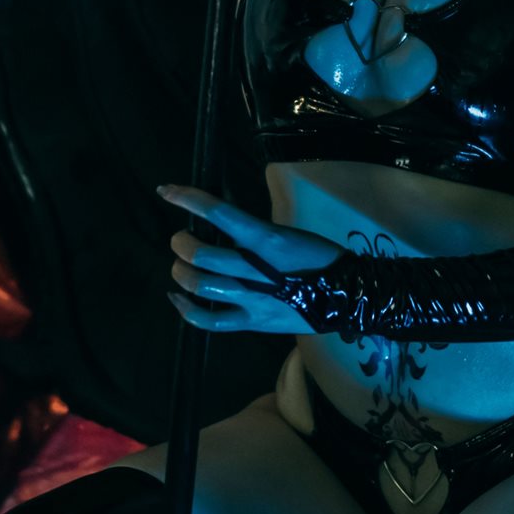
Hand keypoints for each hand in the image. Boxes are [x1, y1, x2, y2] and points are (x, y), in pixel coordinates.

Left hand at [161, 184, 339, 333]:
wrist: (347, 296)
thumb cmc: (317, 257)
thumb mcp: (287, 233)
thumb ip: (253, 234)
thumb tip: (220, 225)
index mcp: (267, 240)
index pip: (219, 213)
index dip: (187, 199)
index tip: (166, 191)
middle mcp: (255, 269)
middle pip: (201, 255)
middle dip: (181, 243)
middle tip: (180, 239)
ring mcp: (253, 299)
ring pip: (200, 286)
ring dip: (181, 272)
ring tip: (180, 265)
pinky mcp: (253, 322)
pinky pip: (210, 321)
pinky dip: (187, 310)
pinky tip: (177, 297)